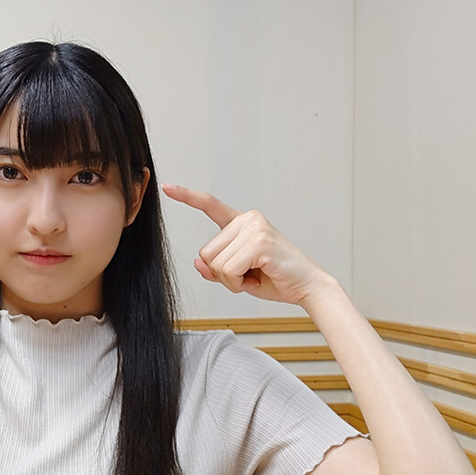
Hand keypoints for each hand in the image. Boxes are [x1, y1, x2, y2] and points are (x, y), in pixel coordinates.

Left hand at [162, 183, 330, 306]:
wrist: (307, 287)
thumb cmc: (275, 278)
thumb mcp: (238, 274)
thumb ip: (216, 268)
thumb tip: (198, 263)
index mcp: (242, 222)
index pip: (210, 205)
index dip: (188, 197)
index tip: (167, 188)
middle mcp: (248, 219)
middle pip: (206, 253)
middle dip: (222, 274)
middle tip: (248, 275)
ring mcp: (254, 228)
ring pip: (215, 264)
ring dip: (231, 280)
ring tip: (255, 276)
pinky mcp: (259, 242)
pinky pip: (228, 270)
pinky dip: (238, 283)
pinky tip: (257, 278)